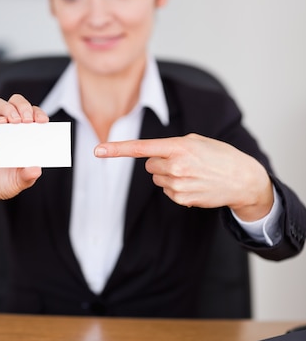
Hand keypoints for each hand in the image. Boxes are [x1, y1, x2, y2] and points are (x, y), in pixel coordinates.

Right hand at [0, 94, 48, 217]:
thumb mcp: (17, 183)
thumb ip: (27, 177)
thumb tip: (37, 169)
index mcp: (20, 135)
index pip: (31, 114)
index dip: (37, 113)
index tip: (43, 121)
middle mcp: (6, 128)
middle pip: (15, 103)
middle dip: (24, 107)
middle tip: (28, 120)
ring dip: (9, 109)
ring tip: (16, 121)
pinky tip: (0, 123)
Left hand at [94, 133, 273, 220]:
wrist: (242, 179)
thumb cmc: (219, 156)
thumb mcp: (197, 141)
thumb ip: (173, 145)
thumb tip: (153, 157)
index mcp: (178, 146)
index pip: (141, 148)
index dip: (117, 149)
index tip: (97, 151)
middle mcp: (175, 166)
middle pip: (149, 164)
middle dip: (160, 162)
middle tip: (183, 161)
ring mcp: (178, 185)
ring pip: (157, 178)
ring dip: (169, 175)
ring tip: (193, 173)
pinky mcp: (181, 199)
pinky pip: (167, 191)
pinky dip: (177, 187)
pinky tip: (195, 184)